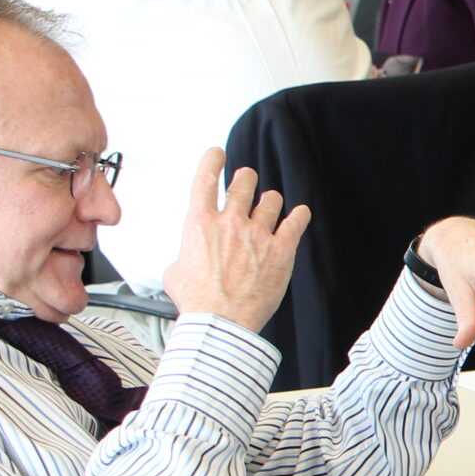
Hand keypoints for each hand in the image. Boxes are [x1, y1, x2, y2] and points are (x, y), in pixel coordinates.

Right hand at [163, 149, 309, 332]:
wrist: (221, 322)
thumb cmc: (197, 302)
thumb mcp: (174, 273)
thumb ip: (184, 257)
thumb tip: (186, 261)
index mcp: (200, 224)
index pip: (205, 179)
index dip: (212, 160)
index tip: (217, 153)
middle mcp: (230, 222)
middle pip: (243, 183)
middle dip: (245, 180)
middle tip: (246, 183)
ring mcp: (257, 234)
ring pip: (271, 200)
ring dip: (270, 201)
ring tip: (268, 207)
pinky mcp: (281, 250)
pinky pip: (296, 221)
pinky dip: (299, 215)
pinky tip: (300, 215)